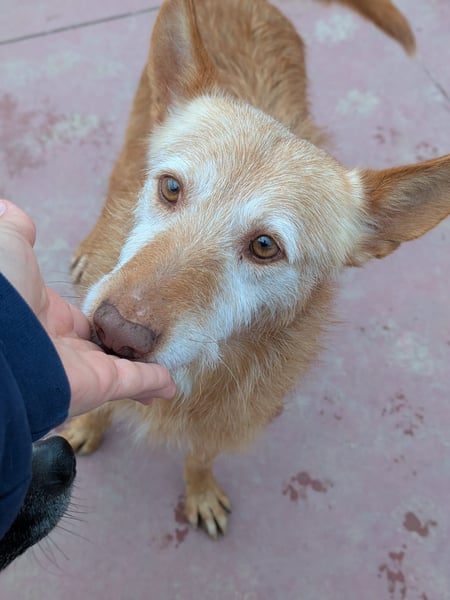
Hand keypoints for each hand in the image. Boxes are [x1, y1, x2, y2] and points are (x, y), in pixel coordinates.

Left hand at [0, 200, 175, 415]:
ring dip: (146, 371)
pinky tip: (169, 385)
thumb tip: (12, 211)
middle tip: (147, 342)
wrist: (0, 337)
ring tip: (166, 370)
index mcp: (49, 319)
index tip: (122, 312)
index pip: (84, 322)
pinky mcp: (101, 385)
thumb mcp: (8, 248)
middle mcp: (66, 348)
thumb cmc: (3, 294)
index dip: (105, 318)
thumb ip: (17, 232)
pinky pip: (135, 383)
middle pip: (105, 350)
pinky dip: (154, 383)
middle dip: (125, 349)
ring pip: (124, 370)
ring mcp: (85, 369)